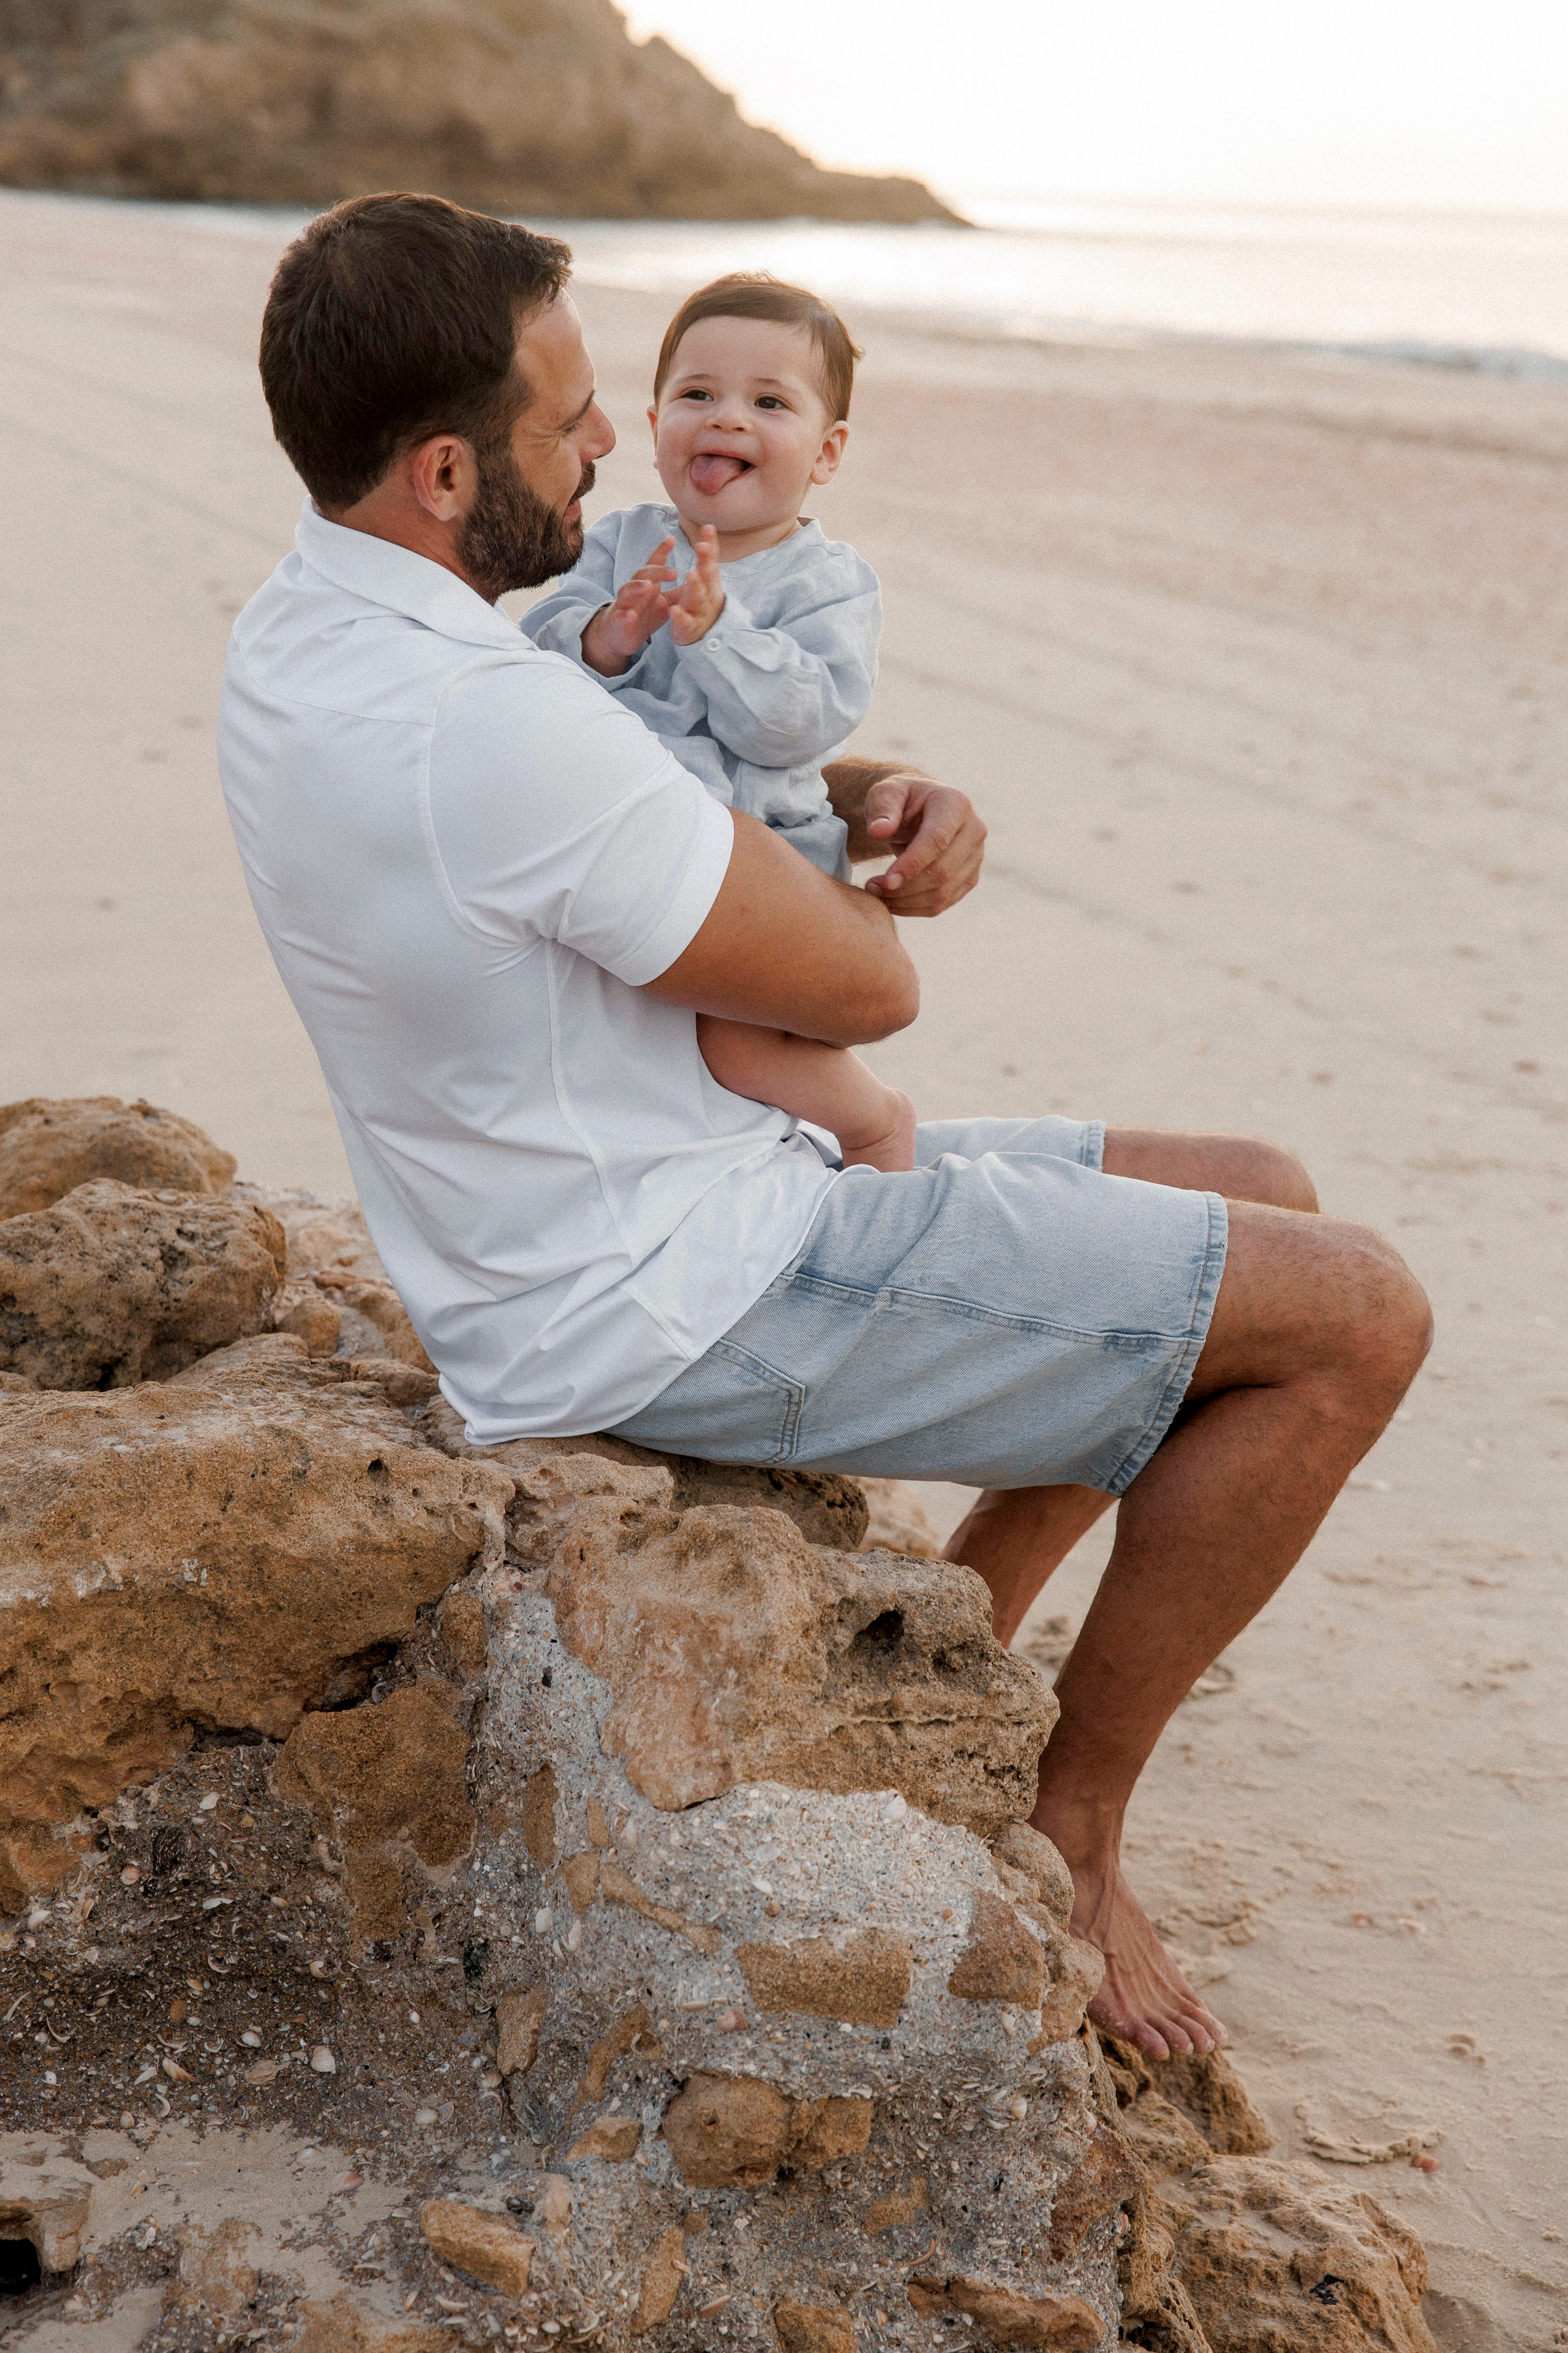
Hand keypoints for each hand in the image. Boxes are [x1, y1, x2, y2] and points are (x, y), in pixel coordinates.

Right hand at [580, 538, 676, 674]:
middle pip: (643, 574)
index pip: (654, 563)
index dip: (661, 551)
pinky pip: (621, 617)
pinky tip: (630, 616)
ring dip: (636, 586)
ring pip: (627, 591)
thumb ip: (680, 591)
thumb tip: (700, 577)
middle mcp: (634, 589)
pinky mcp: (618, 621)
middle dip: (657, 570)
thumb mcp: (666, 602)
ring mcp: (624, 604)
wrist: (621, 636)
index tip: (672, 539)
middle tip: (674, 571)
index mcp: (648, 583)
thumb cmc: (644, 615)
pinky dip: (625, 615)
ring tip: (648, 585)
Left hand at [666, 525, 725, 645]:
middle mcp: (708, 594)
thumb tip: (709, 526)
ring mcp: (700, 611)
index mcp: (711, 581)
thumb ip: (706, 556)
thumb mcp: (706, 578)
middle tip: (702, 547)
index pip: (711, 560)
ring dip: (695, 586)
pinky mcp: (690, 628)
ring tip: (690, 574)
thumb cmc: (703, 602)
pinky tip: (674, 610)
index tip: (707, 528)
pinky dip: (681, 616)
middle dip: (705, 561)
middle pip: (708, 576)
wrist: (706, 637)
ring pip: (699, 598)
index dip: (710, 545)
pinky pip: (686, 622)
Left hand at [861, 772, 986, 916]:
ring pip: (943, 893)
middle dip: (905, 887)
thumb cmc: (900, 800)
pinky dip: (914, 908)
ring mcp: (976, 856)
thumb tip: (879, 831)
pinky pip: (943, 903)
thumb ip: (881, 809)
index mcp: (956, 803)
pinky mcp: (969, 878)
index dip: (912, 864)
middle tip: (871, 887)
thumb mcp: (885, 793)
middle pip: (942, 871)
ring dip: (906, 901)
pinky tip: (891, 901)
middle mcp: (974, 830)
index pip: (937, 840)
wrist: (919, 810)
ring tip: (877, 892)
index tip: (886, 882)